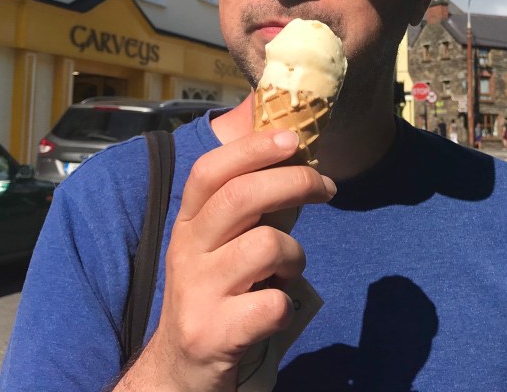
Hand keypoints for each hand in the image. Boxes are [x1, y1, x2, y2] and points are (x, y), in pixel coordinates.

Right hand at [117, 130, 335, 391]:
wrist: (180, 368)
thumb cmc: (214, 293)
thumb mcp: (217, 245)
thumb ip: (245, 207)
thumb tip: (294, 157)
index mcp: (188, 223)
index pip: (210, 170)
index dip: (252, 149)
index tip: (292, 139)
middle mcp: (186, 252)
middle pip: (240, 197)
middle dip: (294, 182)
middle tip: (326, 187)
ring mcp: (197, 293)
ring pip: (264, 246)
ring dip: (295, 254)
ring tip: (289, 271)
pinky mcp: (213, 333)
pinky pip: (271, 303)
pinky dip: (285, 303)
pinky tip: (275, 308)